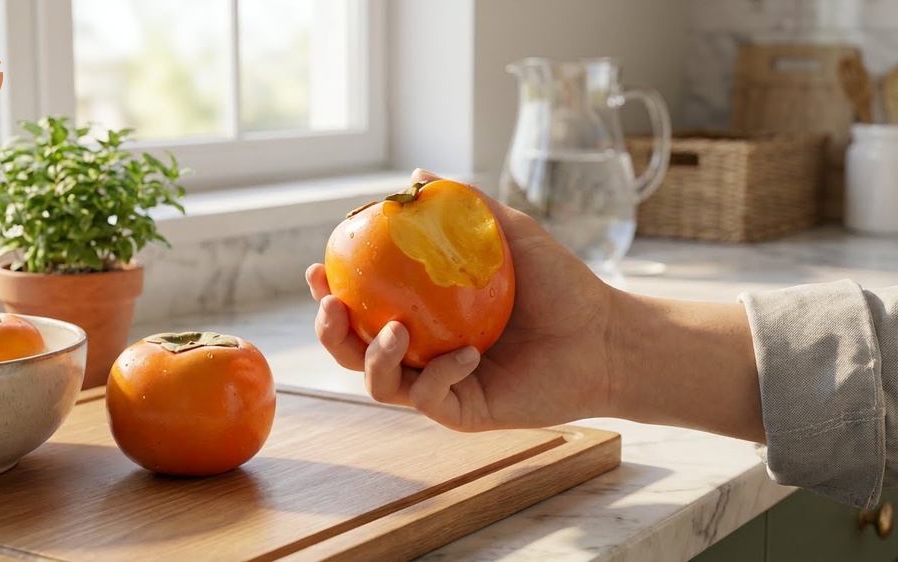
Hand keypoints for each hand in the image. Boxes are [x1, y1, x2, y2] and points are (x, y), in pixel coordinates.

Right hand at [306, 169, 616, 431]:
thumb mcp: (510, 234)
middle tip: (332, 307)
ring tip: (394, 331)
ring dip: (374, 358)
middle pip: (355, 352)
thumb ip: (465, 206)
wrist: (604, 334)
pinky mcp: (463, 411)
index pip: (364, 307)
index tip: (320, 268)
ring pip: (379, 384)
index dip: (330, 293)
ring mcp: (441, 383)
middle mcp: (424, 351)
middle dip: (330, 334)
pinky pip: (430, 398)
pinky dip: (439, 375)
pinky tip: (470, 353)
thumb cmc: (561, 285)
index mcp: (425, 314)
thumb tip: (415, 176)